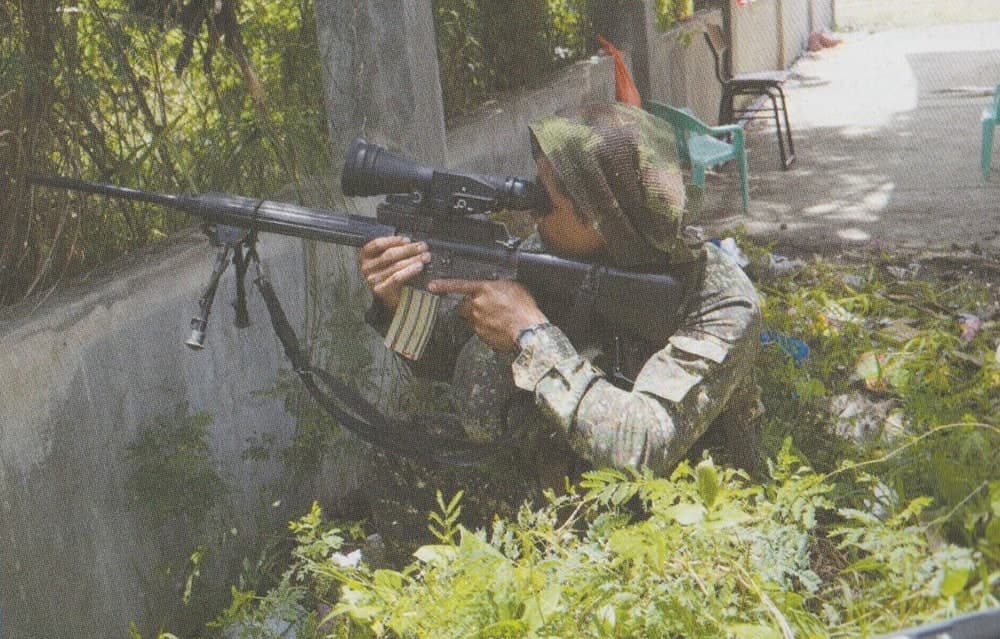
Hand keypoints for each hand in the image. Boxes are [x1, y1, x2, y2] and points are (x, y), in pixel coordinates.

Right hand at [357, 236, 429, 309]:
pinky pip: (397, 278)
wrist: (390, 297)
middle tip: (423, 247)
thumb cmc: (390, 274)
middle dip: (409, 249)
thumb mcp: (388, 259)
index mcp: (365, 255)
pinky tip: (419, 267)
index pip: (377, 244)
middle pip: (389, 254)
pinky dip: (409, 271)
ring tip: (425, 257)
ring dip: (413, 259)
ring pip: (395, 265)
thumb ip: (395, 249)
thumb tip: (412, 242)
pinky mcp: (380, 289)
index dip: (393, 240)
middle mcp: (366, 267)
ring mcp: (372, 279)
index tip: (407, 240)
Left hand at [427, 279, 547, 351]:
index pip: (459, 286)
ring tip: (497, 319)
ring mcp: (477, 322)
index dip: (444, 285)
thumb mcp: (513, 286)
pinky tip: (499, 327)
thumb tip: (494, 286)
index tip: (432, 285)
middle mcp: (477, 305)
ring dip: (480, 318)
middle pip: (464, 305)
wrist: (528, 330)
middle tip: (485, 307)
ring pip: (472, 318)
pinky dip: (487, 329)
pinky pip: (480, 330)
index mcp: (484, 290)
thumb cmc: (523, 308)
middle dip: (470, 306)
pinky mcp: (481, 335)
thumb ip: (498, 285)